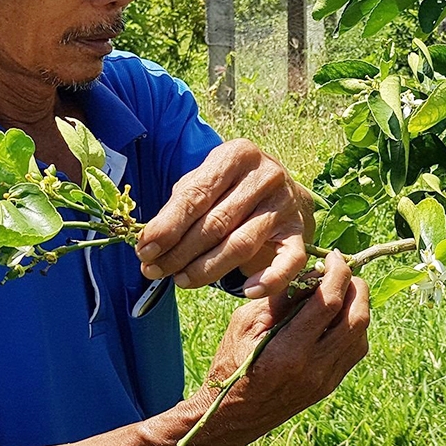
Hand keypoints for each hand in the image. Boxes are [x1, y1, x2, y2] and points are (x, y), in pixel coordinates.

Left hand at [136, 139, 311, 297]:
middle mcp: (266, 175)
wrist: (278, 189)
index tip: (145, 250)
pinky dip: (269, 280)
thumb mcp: (203, 182)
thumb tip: (150, 244)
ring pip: (241, 245)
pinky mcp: (300, 232)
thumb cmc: (229, 188)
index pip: (196, 195)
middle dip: (180, 252)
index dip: (168, 226)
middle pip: (216, 223)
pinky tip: (248, 291)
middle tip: (155, 271)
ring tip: (180, 280)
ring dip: (206, 269)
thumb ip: (178, 207)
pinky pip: (289, 262)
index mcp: (238, 155)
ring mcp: (286, 204)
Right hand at [190, 251, 369, 445]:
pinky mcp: (329, 385)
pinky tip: (338, 315)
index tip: (332, 257)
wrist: (231, 417)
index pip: (329, 302)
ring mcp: (325, 380)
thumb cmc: (230, 365)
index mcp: (289, 351)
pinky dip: (353, 326)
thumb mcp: (244, 324)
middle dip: (356, 286)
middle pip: (356, 317)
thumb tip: (312, 273)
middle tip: (343, 270)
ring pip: (361, 334)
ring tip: (341, 289)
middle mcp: (314, 368)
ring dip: (358, 305)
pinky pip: (355, 350)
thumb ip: (280, 298)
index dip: (337, 272)